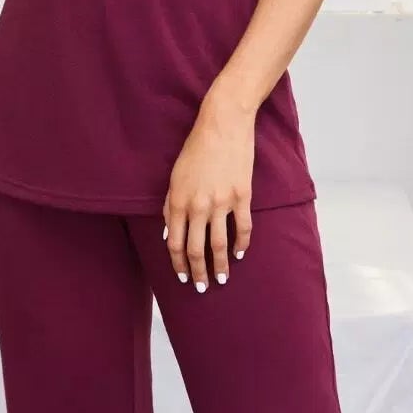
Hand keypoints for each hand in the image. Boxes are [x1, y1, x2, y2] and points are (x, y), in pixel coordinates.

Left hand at [162, 93, 255, 289]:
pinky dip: (241, 244)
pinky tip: (239, 254)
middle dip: (198, 273)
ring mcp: (221, 202)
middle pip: (197, 250)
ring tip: (222, 279)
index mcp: (178, 201)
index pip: (176, 243)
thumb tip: (170, 234)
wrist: (223, 125)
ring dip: (220, 266)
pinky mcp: (242, 196)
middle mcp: (198, 206)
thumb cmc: (196, 149)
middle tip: (201, 288)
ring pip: (219, 244)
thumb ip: (171, 207)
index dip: (178, 264)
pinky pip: (242, 228)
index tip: (182, 277)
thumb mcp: (175, 177)